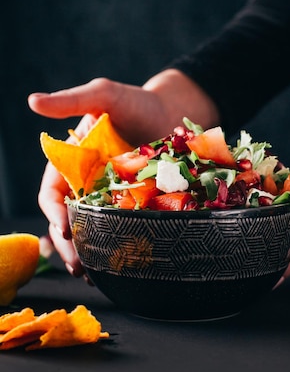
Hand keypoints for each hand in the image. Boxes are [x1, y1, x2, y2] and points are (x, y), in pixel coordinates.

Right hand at [28, 70, 218, 275]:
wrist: (174, 109)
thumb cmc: (135, 101)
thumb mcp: (103, 95)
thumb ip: (71, 101)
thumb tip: (33, 101)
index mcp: (72, 163)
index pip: (52, 194)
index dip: (54, 213)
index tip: (65, 229)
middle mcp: (87, 184)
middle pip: (69, 220)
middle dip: (70, 244)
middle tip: (79, 266)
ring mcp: (112, 197)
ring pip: (94, 230)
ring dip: (91, 254)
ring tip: (94, 276)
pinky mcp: (136, 205)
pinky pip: (123, 228)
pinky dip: (119, 246)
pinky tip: (124, 265)